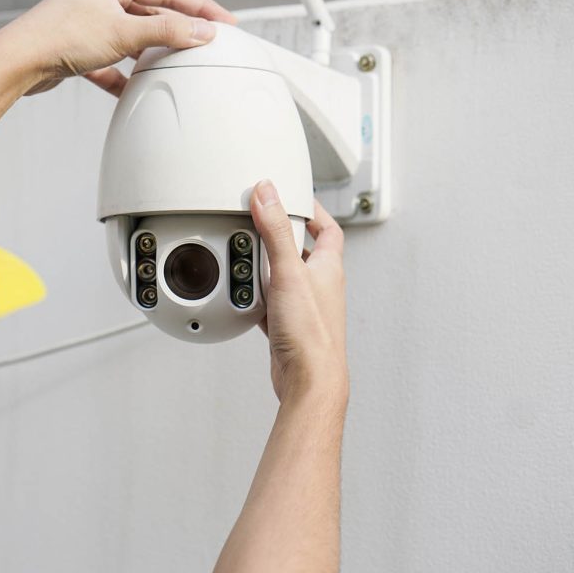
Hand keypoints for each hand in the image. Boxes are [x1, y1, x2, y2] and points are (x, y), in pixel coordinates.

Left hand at [0, 0, 235, 96]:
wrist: (18, 62)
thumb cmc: (58, 36)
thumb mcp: (123, 33)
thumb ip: (166, 31)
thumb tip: (200, 31)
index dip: (199, 8)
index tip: (223, 22)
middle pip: (150, 15)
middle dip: (174, 32)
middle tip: (201, 46)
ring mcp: (87, 24)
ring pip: (130, 40)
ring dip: (148, 55)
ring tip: (170, 68)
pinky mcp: (77, 50)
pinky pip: (109, 63)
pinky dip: (122, 76)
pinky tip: (131, 89)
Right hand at [250, 180, 348, 405]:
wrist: (308, 379)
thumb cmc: (311, 333)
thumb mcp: (289, 272)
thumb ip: (276, 230)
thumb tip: (268, 194)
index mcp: (327, 267)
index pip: (327, 229)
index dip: (312, 211)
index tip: (294, 198)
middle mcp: (319, 285)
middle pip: (301, 250)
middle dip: (280, 237)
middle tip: (260, 225)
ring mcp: (304, 306)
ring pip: (283, 277)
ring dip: (265, 267)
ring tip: (247, 258)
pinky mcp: (289, 325)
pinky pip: (272, 303)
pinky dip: (258, 297)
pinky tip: (245, 298)